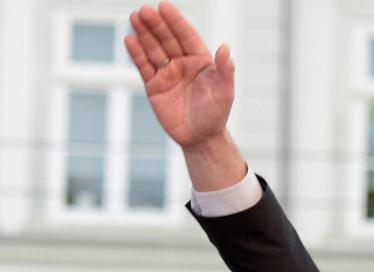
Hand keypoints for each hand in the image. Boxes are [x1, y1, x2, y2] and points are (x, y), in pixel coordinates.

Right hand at [124, 2, 245, 190]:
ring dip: (144, 34)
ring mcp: (167, 73)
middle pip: (167, 39)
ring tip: (134, 17)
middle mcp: (182, 63)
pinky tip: (129, 40)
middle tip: (144, 10)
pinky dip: (136, 54)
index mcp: (200, 60)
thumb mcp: (224, 92)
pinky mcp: (154, 86)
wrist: (201, 138)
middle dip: (156, 24)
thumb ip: (225, 70)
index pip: (187, 36)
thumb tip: (225, 47)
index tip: (165, 6)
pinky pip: (144, 66)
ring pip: (153, 49)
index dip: (176, 21)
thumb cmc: (216, 114)